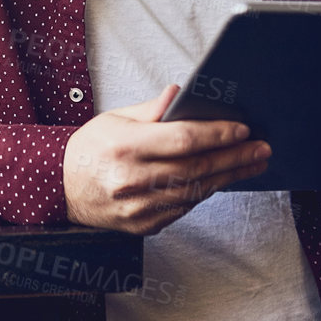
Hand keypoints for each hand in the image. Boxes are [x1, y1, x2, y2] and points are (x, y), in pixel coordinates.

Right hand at [62, 83, 269, 235]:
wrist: (60, 187)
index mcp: (125, 146)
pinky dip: (204, 191)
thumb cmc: (89, 149)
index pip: (183, 139)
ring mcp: (139, 207)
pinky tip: (220, 179)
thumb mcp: (115, 118)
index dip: (217, 134)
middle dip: (234, 157)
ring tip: (250, 163)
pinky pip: (184, 207)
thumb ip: (151, 109)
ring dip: (228, 177)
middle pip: (197, 168)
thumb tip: (180, 95)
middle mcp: (133, 179)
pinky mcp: (144, 225)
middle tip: (260, 148)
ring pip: (195, 190)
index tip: (241, 129)